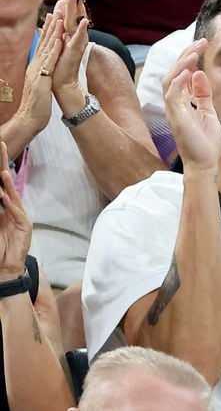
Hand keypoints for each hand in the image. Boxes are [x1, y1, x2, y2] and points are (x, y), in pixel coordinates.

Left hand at [0, 142, 31, 280]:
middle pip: (7, 184)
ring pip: (12, 197)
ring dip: (7, 184)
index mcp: (4, 207)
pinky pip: (16, 214)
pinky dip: (10, 206)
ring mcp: (20, 217)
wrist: (6, 267)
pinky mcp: (25, 227)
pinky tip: (5, 197)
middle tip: (2, 147)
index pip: (0, 184)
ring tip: (2, 172)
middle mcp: (13, 208)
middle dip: (3, 166)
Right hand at [14, 17, 60, 135]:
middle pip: (44, 42)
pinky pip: (49, 63)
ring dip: (53, 33)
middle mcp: (35, 66)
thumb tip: (45, 66)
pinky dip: (54, 51)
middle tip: (57, 9)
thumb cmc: (37, 104)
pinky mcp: (41, 80)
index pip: (44, 45)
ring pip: (47, 48)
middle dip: (51, 25)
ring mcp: (37, 72)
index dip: (49, 30)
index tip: (54, 16)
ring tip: (59, 18)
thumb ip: (42, 73)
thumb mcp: (41, 84)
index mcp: (37, 66)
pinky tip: (60, 41)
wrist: (29, 119)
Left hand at [49, 0, 89, 95]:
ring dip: (77, 7)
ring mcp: (77, 41)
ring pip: (77, 21)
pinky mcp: (75, 51)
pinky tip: (85, 22)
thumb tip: (56, 10)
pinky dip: (82, 30)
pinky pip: (79, 39)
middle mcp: (76, 34)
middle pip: (76, 11)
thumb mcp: (60, 40)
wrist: (64, 81)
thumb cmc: (61, 62)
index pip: (72, 9)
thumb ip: (60, 25)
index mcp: (72, 31)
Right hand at [163, 39, 220, 169]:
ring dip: (181, 64)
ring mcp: (174, 110)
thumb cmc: (206, 142)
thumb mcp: (208, 111)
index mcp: (182, 102)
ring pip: (169, 80)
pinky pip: (172, 95)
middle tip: (200, 42)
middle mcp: (175, 104)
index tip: (202, 45)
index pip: (181, 74)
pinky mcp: (176, 117)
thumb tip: (200, 73)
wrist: (206, 164)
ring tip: (194, 52)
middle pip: (173, 72)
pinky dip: (179, 81)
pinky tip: (189, 70)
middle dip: (185, 55)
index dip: (189, 58)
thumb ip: (202, 94)